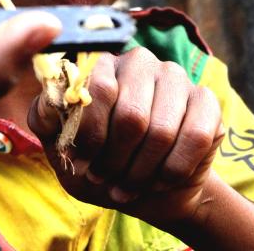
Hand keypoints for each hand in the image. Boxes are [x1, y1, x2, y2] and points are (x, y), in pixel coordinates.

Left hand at [27, 47, 224, 229]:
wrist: (149, 191)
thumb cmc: (100, 164)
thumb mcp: (63, 148)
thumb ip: (46, 119)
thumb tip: (48, 101)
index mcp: (102, 64)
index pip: (98, 88)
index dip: (90, 136)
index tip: (84, 163)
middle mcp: (139, 62)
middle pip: (131, 116)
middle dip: (117, 161)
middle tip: (108, 181)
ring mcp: (176, 77)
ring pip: (161, 131)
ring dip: (143, 172)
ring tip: (131, 185)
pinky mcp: (206, 101)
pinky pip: (194, 137)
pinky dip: (174, 170)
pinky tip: (163, 178)